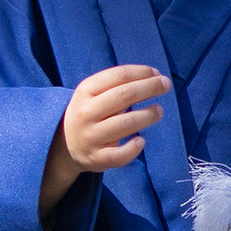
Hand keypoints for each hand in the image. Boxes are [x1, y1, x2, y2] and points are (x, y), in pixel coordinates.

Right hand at [41, 64, 168, 216]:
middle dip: (149, 88)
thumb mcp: (94, 93)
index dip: (142, 73)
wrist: (65, 145)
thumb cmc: (90, 112)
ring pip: (125, 123)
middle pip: (124, 95)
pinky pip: (118, 155)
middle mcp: (86, 112)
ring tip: (159, 111)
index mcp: (85, 91)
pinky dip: (132, 149)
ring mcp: (90, 136)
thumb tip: (155, 77)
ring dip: (147, 115)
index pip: (118, 76)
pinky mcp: (96, 158)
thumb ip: (119, 84)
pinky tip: (141, 141)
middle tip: (166, 85)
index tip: (158, 74)